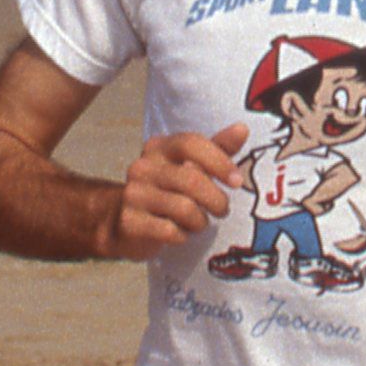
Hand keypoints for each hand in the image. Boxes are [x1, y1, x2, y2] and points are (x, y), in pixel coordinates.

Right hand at [107, 124, 247, 257]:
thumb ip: (217, 149)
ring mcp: (134, 193)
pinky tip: (179, 233)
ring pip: (184, 208)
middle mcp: (143, 166)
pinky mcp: (129, 221)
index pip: (191, 143)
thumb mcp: (191, 166)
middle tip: (222, 210)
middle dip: (217, 200)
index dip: (219, 161)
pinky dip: (182, 236)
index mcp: (159, 147)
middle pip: (192, 179)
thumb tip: (242, 129)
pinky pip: (170, 231)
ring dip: (200, 221)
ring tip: (198, 222)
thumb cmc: (167, 191)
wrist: (122, 222)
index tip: (237, 181)